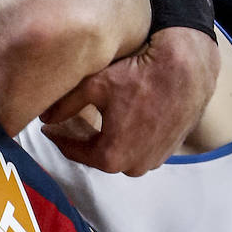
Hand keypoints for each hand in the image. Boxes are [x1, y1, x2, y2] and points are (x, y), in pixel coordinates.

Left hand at [40, 26, 219, 174]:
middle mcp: (133, 166)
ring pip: (121, 153)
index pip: (74, 152)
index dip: (59, 138)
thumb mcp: (94, 86)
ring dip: (108, 140)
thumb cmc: (140, 75)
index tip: (48, 129)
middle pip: (98, 155)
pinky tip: (125, 119)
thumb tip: (45, 118)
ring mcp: (154, 160)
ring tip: (98, 122)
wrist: (187, 65)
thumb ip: (64, 106)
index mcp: (111, 156)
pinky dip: (129, 137)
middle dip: (83, 140)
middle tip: (70, 124)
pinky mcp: (170, 150)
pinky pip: (141, 148)